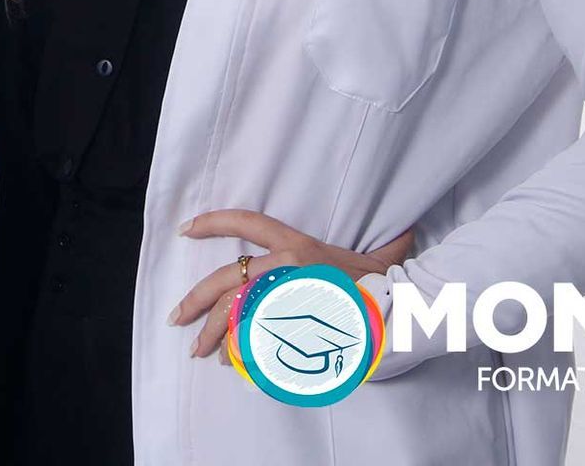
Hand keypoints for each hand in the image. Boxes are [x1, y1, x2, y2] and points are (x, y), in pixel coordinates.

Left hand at [167, 209, 414, 360]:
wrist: (400, 312)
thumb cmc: (388, 286)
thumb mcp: (378, 259)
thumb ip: (385, 247)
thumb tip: (407, 235)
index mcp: (299, 245)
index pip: (248, 222)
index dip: (213, 222)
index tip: (186, 228)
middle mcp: (286, 265)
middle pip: (226, 277)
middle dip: (196, 298)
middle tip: (177, 316)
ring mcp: (284, 296)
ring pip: (233, 311)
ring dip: (213, 333)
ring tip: (200, 349)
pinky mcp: (287, 325)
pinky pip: (251, 338)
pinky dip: (237, 351)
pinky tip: (231, 361)